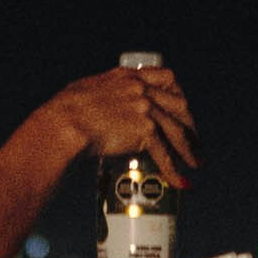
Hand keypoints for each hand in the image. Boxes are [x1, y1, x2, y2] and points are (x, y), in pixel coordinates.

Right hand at [44, 57, 196, 183]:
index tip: (182, 109)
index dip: (179, 94)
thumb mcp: (87, 91)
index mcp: (128, 76)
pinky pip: (164, 153)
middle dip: (189, 126)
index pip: (166, 77)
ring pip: (176, 130)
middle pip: (178, 105)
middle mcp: (140, 88)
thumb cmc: (64, 112)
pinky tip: (179, 181)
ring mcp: (144, 107)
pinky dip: (173, 169)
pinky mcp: (143, 129)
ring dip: (188, 150)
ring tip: (194, 164)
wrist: (63, 124)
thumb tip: (106, 109)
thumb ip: (105, 95)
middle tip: (193, 142)